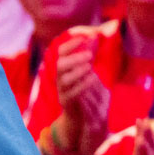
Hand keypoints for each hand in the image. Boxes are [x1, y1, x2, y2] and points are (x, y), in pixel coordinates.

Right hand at [54, 36, 109, 154]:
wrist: (82, 117)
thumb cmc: (86, 91)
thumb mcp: (86, 71)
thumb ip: (87, 56)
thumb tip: (93, 37)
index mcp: (63, 69)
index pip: (61, 52)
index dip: (70, 44)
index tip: (84, 38)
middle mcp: (60, 78)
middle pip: (60, 65)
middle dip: (74, 58)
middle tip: (90, 55)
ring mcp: (62, 90)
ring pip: (63, 78)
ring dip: (77, 70)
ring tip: (91, 66)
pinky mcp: (66, 102)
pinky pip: (72, 92)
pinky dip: (82, 84)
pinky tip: (93, 78)